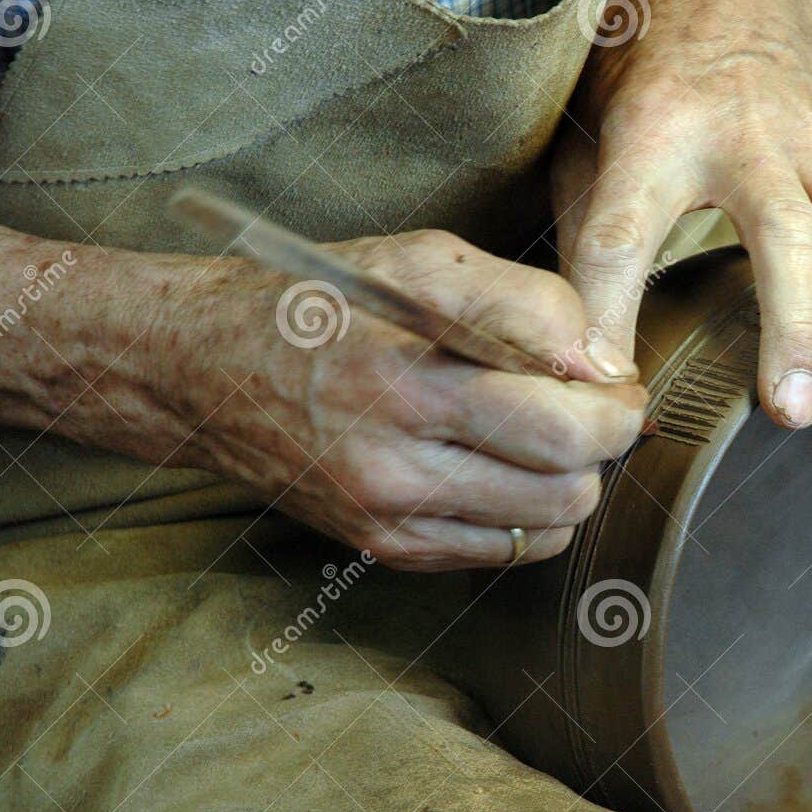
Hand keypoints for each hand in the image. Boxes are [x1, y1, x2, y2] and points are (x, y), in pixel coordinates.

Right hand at [0, 221, 644, 570]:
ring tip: (540, 432)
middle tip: (588, 406)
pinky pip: (505, 550)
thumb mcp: (421, 262)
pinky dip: (528, 513)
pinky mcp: (383, 547)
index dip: (615, 406)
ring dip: (569, 481)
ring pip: (547, 528)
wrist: (196, 369)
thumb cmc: (312, 302)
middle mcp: (393, 465)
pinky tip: (501, 464)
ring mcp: (387, 517)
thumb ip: (527, 305)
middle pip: (566, 488)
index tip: (614, 382)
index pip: (560, 427)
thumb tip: (603, 364)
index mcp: (403, 381)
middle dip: (600, 446)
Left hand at [553, 0, 811, 430]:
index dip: (608, 306)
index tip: (605, 377)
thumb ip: (584, 244)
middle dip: (795, 327)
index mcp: (659, 131)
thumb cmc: (651, 75)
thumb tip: (588, 361)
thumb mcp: (587, 141)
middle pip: (782, 235)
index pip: (624, 228)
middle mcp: (753, 141)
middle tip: (791, 412)